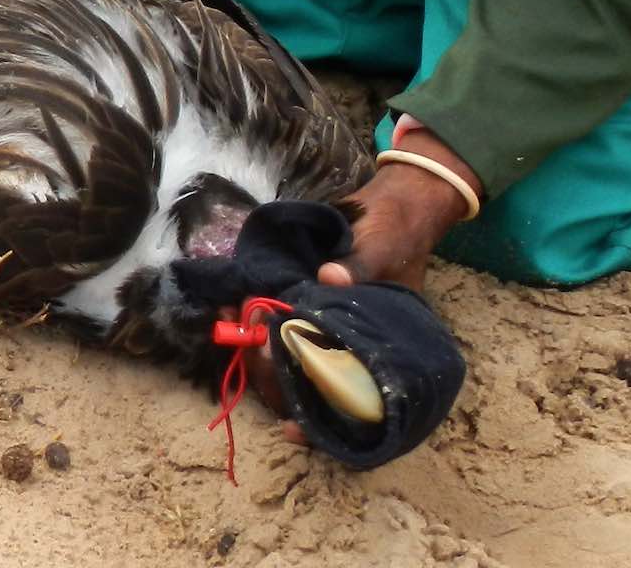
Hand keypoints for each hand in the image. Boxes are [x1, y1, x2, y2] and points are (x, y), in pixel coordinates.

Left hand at [229, 141, 474, 429]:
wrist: (393, 203)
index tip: (292, 428)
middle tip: (251, 344)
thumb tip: (331, 277)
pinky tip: (233, 305)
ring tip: (233, 320)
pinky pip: (274, 321)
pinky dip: (253, 318)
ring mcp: (321, 326)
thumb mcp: (384, 250)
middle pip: (304, 385)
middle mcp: (344, 345)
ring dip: (255, 347)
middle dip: (273, 375)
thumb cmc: (398, 235)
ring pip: (284, 358)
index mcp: (373, 350)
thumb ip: (360, 266)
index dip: (319, 421)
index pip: (344, 402)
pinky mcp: (302, 302)